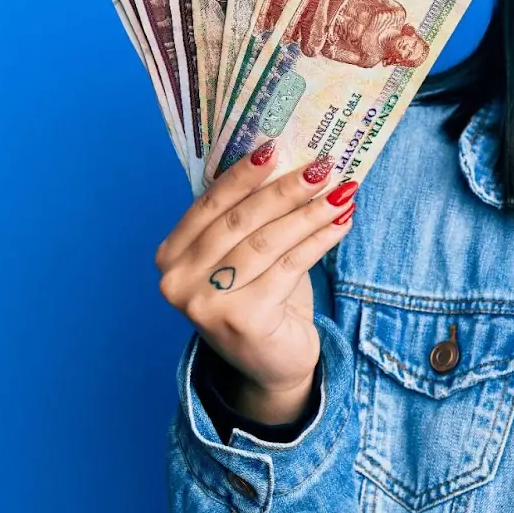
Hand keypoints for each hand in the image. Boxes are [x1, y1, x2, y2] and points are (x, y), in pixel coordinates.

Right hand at [155, 147, 357, 423]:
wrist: (271, 366)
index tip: (276, 146)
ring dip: (310, 212)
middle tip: (323, 164)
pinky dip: (319, 240)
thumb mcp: (245, 255)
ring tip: (342, 191)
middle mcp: (178, 281)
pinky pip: (289, 266)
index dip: (243, 174)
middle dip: (285, 189)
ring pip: (267, 242)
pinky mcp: (243, 320)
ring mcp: (206, 304)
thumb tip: (286, 159)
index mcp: (171, 256)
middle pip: (239, 221)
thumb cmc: (260, 300)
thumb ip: (249, 217)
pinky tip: (341, 222)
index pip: (209, 204)